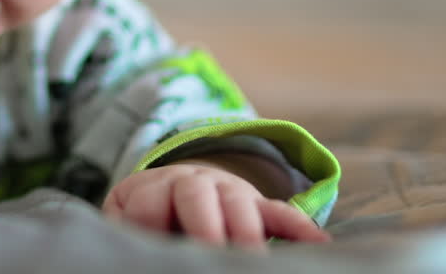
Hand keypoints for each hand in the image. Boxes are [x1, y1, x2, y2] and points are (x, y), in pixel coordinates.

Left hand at [102, 163, 329, 250]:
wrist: (173, 191)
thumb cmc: (145, 218)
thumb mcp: (126, 220)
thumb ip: (126, 231)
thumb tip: (126, 249)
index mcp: (153, 187)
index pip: (149, 202)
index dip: (151, 221)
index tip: (159, 249)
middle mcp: (192, 184)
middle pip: (198, 195)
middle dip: (205, 226)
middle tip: (212, 254)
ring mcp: (229, 193)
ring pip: (240, 203)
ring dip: (247, 232)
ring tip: (255, 261)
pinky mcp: (258, 207)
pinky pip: (281, 212)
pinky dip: (299, 226)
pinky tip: (319, 244)